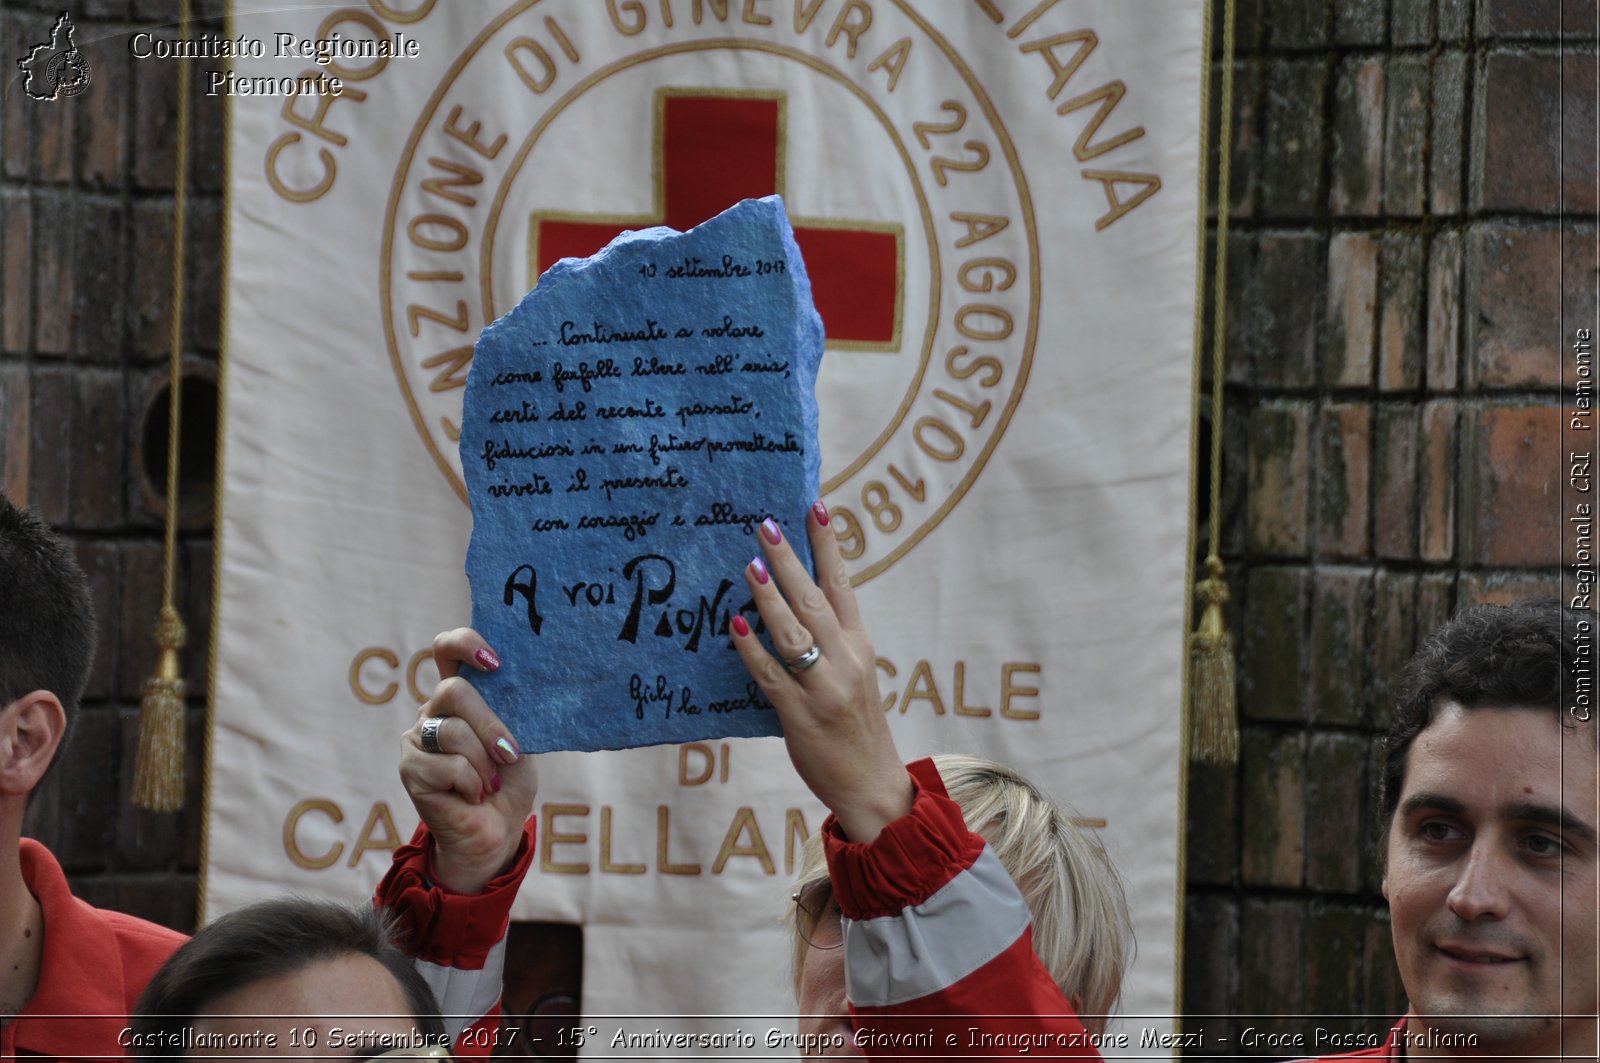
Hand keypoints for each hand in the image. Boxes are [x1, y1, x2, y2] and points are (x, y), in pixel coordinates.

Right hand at [400, 629, 536, 892]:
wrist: (497, 831)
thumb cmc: (508, 782)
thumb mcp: (518, 740)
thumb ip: (511, 712)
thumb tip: (521, 688)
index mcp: (460, 696)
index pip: (446, 648)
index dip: (464, 643)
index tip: (494, 662)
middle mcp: (433, 710)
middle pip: (453, 692)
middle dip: (490, 725)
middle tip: (510, 754)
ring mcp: (417, 739)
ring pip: (453, 732)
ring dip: (484, 763)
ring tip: (492, 783)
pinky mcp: (410, 769)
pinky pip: (447, 766)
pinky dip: (472, 784)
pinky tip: (474, 796)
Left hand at [729, 503, 912, 842]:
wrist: (871, 783)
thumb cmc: (856, 724)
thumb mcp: (855, 673)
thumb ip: (830, 639)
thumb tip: (791, 599)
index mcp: (859, 645)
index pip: (844, 584)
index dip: (829, 546)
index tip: (816, 508)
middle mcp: (846, 660)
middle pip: (815, 600)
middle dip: (790, 560)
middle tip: (765, 525)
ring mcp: (824, 689)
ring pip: (794, 634)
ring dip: (769, 599)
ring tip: (750, 566)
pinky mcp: (801, 717)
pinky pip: (771, 677)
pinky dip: (753, 651)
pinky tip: (735, 628)